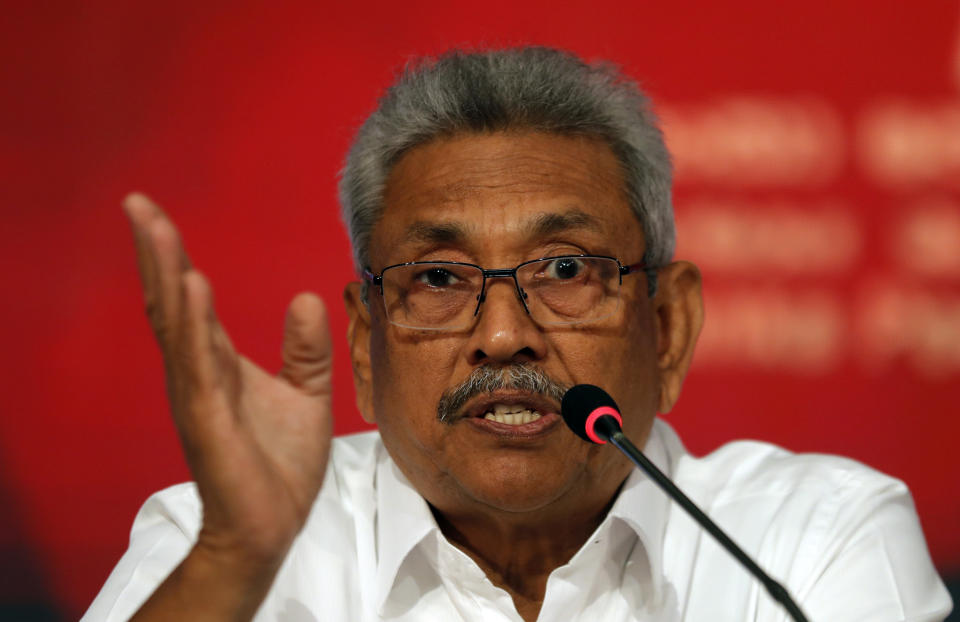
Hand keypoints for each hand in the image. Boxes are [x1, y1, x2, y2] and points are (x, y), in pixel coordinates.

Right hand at [124, 193, 333, 613]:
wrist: (272, 525)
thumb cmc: (280, 466)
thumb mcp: (307, 395)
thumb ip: (305, 350)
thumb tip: (305, 298)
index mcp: (219, 364)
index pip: (189, 302)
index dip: (173, 259)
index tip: (155, 215)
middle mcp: (199, 372)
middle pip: (170, 302)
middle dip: (156, 253)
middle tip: (137, 203)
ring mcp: (198, 394)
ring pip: (176, 325)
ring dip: (165, 275)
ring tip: (156, 228)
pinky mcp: (208, 419)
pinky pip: (198, 364)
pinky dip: (194, 324)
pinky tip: (193, 286)